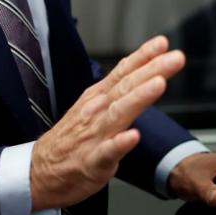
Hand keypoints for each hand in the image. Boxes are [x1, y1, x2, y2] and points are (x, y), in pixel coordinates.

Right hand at [29, 36, 185, 211]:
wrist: (40, 170)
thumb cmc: (71, 140)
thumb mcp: (92, 108)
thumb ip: (118, 93)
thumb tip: (145, 76)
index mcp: (98, 98)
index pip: (123, 72)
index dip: (144, 57)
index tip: (163, 43)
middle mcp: (97, 112)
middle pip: (127, 87)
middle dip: (153, 70)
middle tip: (175, 57)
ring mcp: (94, 135)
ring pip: (119, 113)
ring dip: (139, 97)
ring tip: (158, 84)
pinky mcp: (92, 161)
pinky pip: (107, 152)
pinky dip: (120, 143)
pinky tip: (133, 136)